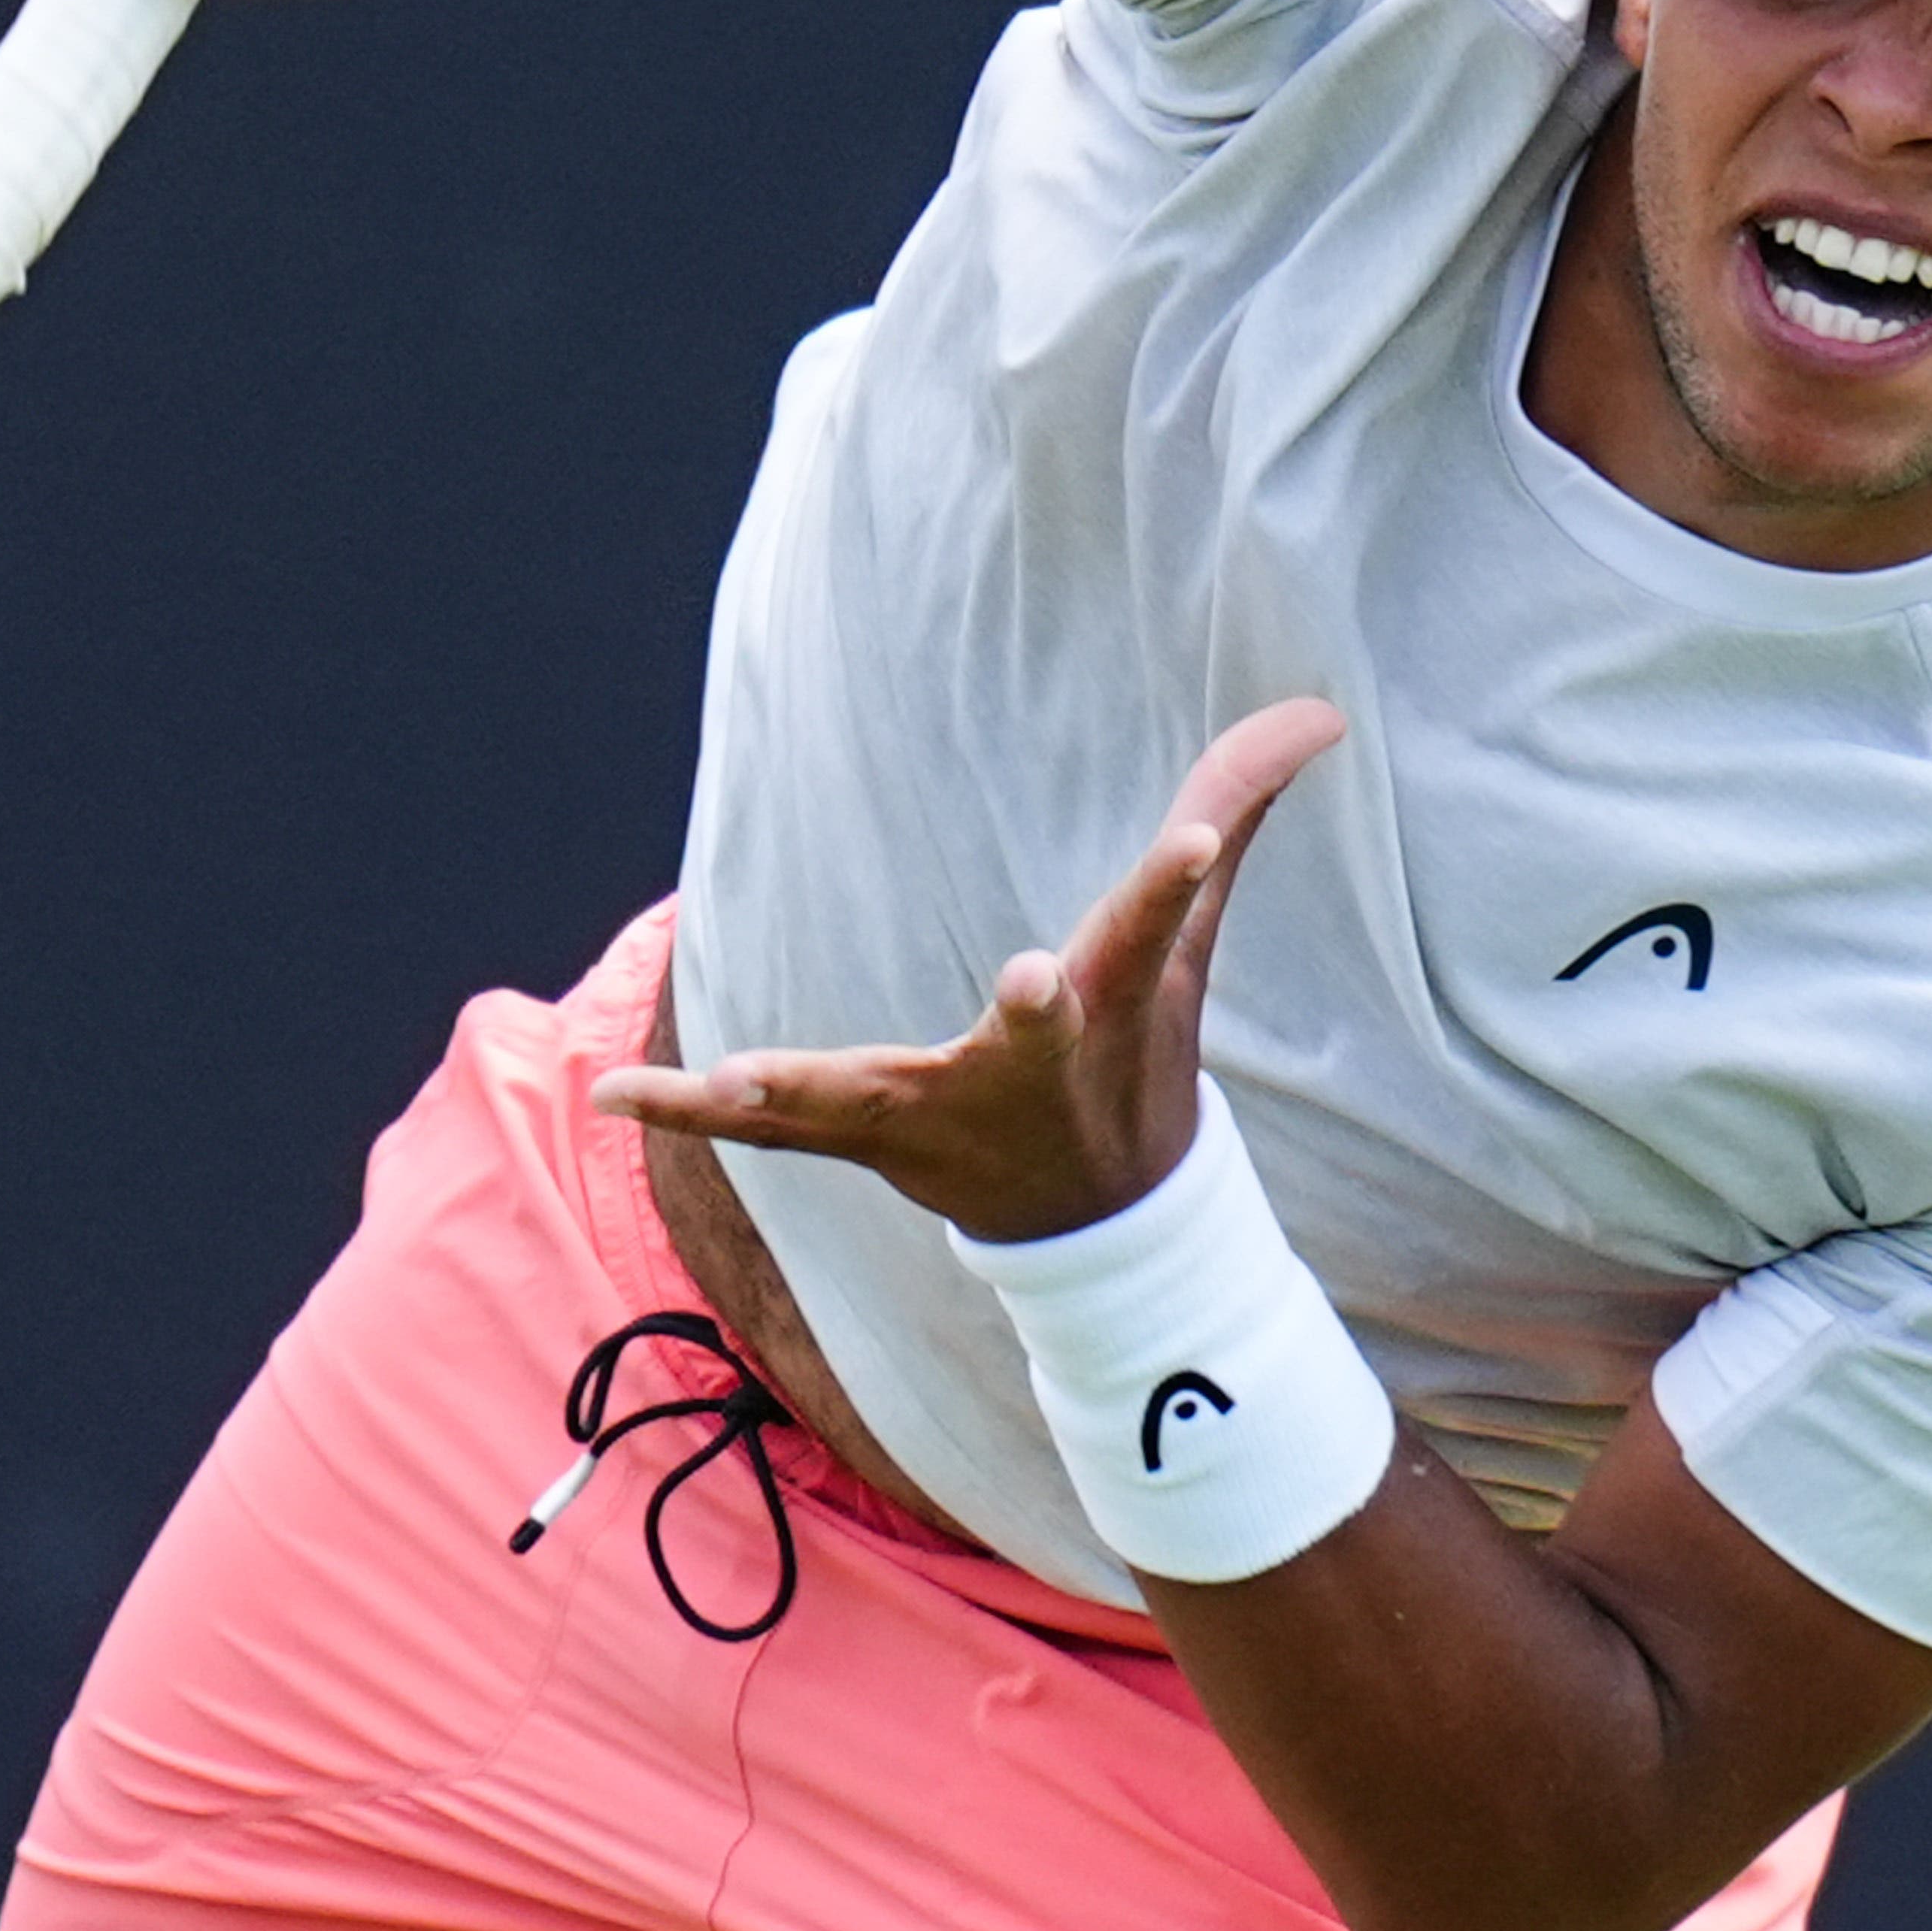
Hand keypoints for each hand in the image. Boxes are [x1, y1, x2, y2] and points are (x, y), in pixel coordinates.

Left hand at [594, 701, 1345, 1243]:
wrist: (1097, 1220)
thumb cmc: (1137, 1055)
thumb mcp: (1185, 943)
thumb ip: (1233, 813)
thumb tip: (1319, 711)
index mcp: (1108, 1006)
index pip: (1153, 927)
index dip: (1174, 881)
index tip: (1195, 843)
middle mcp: (1024, 1067)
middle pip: (1032, 1039)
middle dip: (1035, 1017)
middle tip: (1031, 985)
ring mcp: (934, 1113)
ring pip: (866, 1103)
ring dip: (799, 1090)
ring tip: (729, 1072)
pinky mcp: (857, 1137)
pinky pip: (759, 1135)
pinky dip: (686, 1113)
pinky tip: (612, 1092)